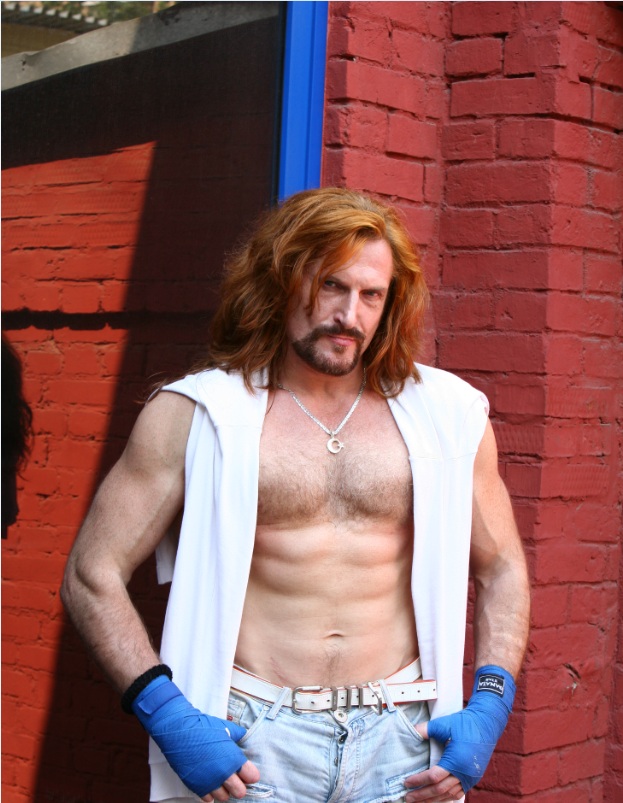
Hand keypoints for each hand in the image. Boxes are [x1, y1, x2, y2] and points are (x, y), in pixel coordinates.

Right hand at [132, 676, 259, 797]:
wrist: (179, 730)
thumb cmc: (202, 727)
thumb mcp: (225, 727)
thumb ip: (237, 735)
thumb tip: (242, 737)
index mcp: (234, 758)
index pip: (252, 777)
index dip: (250, 774)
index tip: (247, 771)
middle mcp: (224, 773)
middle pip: (240, 792)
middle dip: (239, 785)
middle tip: (235, 777)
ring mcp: (209, 782)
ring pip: (224, 797)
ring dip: (224, 790)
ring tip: (221, 779)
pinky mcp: (196, 786)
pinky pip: (208, 799)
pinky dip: (210, 792)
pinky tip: (209, 782)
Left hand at [406, 665, 515, 799]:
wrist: (487, 723)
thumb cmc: (465, 723)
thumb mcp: (443, 724)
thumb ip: (425, 730)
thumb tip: (410, 732)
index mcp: (456, 761)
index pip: (433, 777)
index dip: (418, 781)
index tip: (406, 783)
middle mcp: (464, 773)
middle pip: (439, 790)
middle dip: (422, 795)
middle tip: (408, 798)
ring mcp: (470, 777)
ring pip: (449, 794)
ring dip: (433, 799)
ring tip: (419, 801)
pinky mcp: (473, 777)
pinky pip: (458, 793)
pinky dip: (446, 797)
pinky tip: (437, 798)